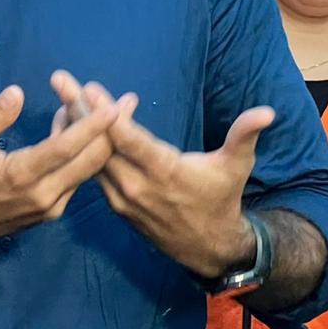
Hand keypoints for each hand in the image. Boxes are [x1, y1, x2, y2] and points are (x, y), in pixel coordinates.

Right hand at [0, 73, 127, 257]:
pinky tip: (73, 127)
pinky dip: (82, 152)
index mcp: (21, 175)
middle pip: (90, 161)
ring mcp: (52, 205)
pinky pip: (76, 177)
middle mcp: (44, 195)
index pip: (66, 148)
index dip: (91, 126)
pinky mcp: (53, 210)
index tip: (112, 106)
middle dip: (110, 130)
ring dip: (98, 139)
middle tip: (124, 103)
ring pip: (87, 170)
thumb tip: (17, 92)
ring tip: (103, 108)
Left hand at [72, 72, 273, 278]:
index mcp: (165, 171)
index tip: (90, 87)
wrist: (208, 248)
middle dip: (79, 110)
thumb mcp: (236, 166)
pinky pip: (92, 172)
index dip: (107, 114)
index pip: (128, 140)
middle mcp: (137, 185)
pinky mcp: (115, 204)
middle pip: (100, 144)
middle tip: (59, 80)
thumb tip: (268, 112)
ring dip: (76, 126)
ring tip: (61, 94)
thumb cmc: (221, 197)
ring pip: (91, 157)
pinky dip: (84, 147)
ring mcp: (122, 197)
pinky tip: (74, 121)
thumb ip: (245, 135)